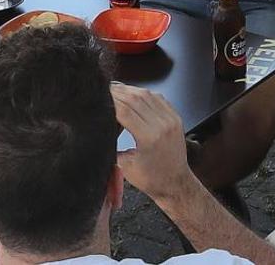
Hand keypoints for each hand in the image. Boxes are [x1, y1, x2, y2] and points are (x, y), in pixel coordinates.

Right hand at [110, 84, 191, 199]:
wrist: (176, 184)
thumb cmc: (152, 179)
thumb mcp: (125, 166)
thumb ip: (113, 146)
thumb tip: (98, 130)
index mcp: (150, 137)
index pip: (125, 110)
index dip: (110, 101)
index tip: (99, 97)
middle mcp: (162, 125)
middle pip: (135, 98)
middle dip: (117, 92)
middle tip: (104, 90)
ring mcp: (171, 119)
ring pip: (147, 94)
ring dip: (130, 90)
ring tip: (117, 90)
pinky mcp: (175, 117)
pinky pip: (158, 98)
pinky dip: (143, 93)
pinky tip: (134, 94)